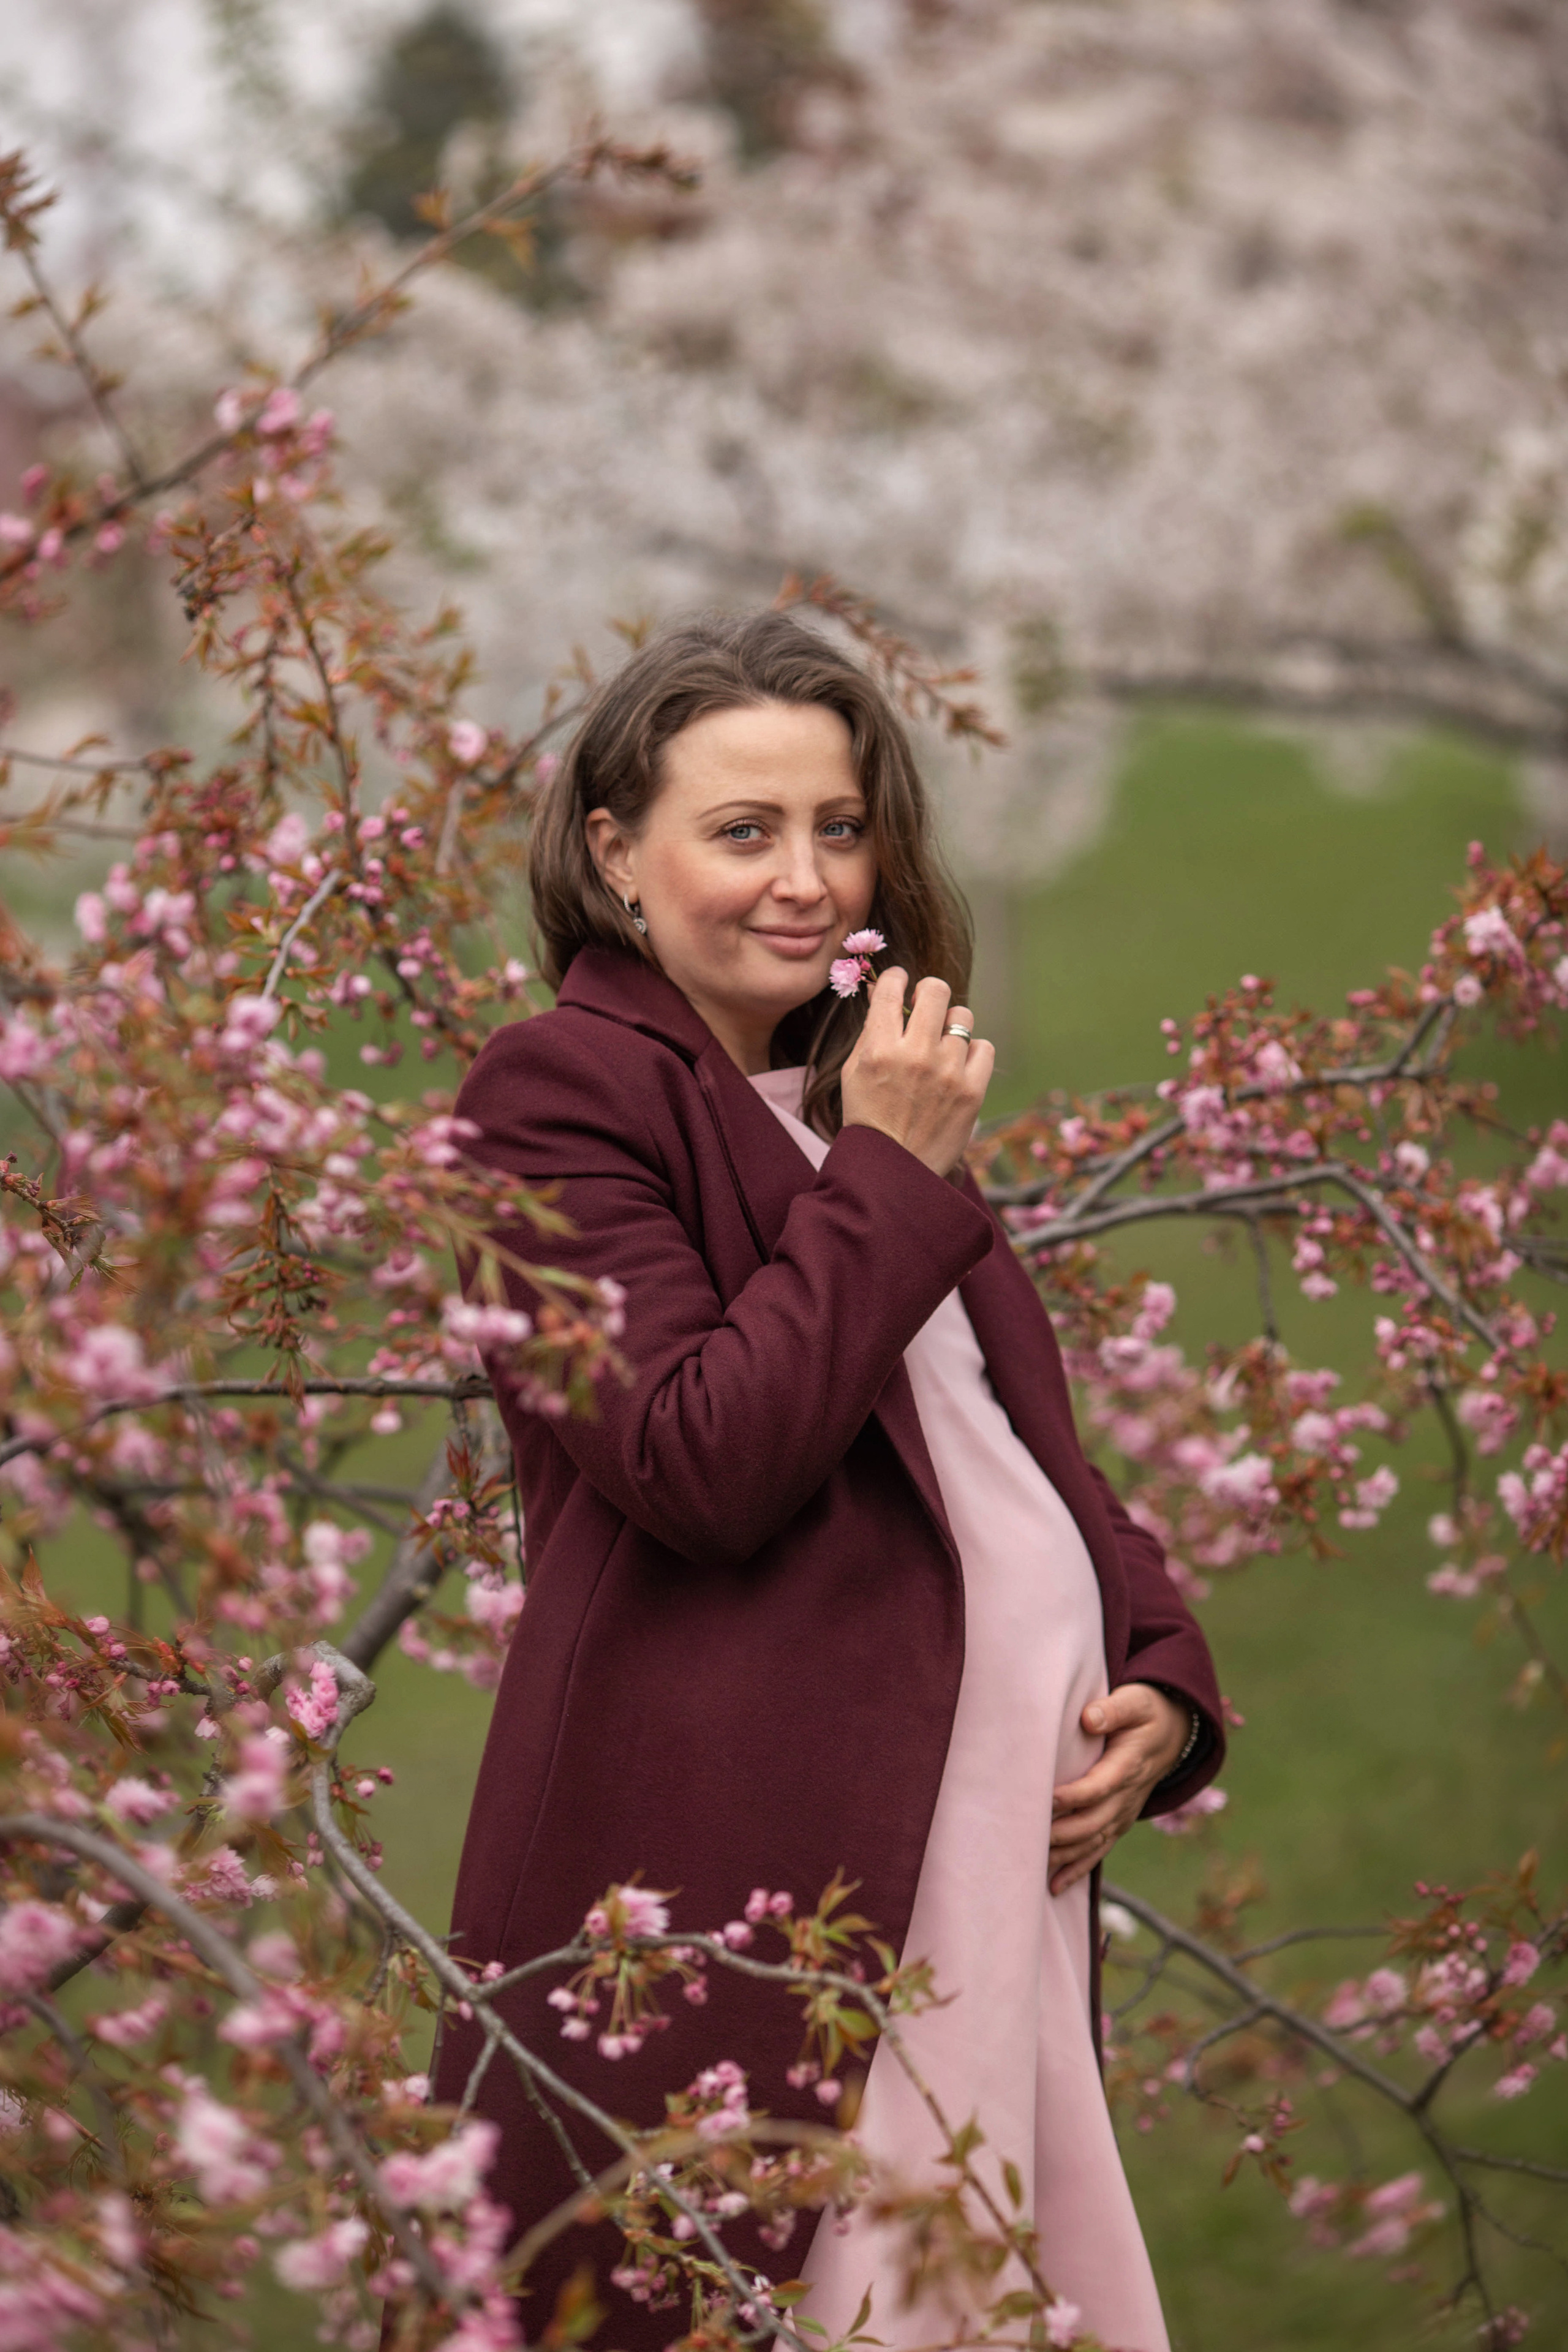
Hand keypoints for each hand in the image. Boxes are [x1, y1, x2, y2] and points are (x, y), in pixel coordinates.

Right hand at [840, 969, 994, 1179]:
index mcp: (878, 1049)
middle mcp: (914, 1054)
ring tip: (941, 1046)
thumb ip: (871, 1031)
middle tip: (926, 1006)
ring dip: (951, 1026)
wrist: (893, 1172)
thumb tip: (886, 992)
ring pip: (963, 1017)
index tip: (901, 984)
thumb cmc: (869, 1119)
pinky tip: (958, 1067)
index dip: (898, 979)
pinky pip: (984, 1047)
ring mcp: (947, 1071)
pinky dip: (972, 1053)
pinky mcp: (972, 1090)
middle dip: (930, 992)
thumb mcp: (853, 1072)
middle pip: (937, 990)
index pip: (892, 987)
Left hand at [1048, 1682, 1189, 1895]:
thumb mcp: (1134, 1702)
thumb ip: (1112, 1710)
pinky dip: (1078, 1869)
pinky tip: (1056, 1886)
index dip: (1074, 1796)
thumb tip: (1088, 1718)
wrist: (1173, 1733)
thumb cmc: (1146, 1712)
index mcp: (1128, 1766)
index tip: (1047, 1800)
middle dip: (1062, 1833)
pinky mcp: (1119, 1821)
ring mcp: (1124, 1812)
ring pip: (1094, 1842)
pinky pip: (1099, 1850)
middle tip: (1028, 1836)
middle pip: (1093, 1822)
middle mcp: (1127, 1796)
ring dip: (1065, 1856)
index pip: (1099, 1787)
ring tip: (1034, 1866)